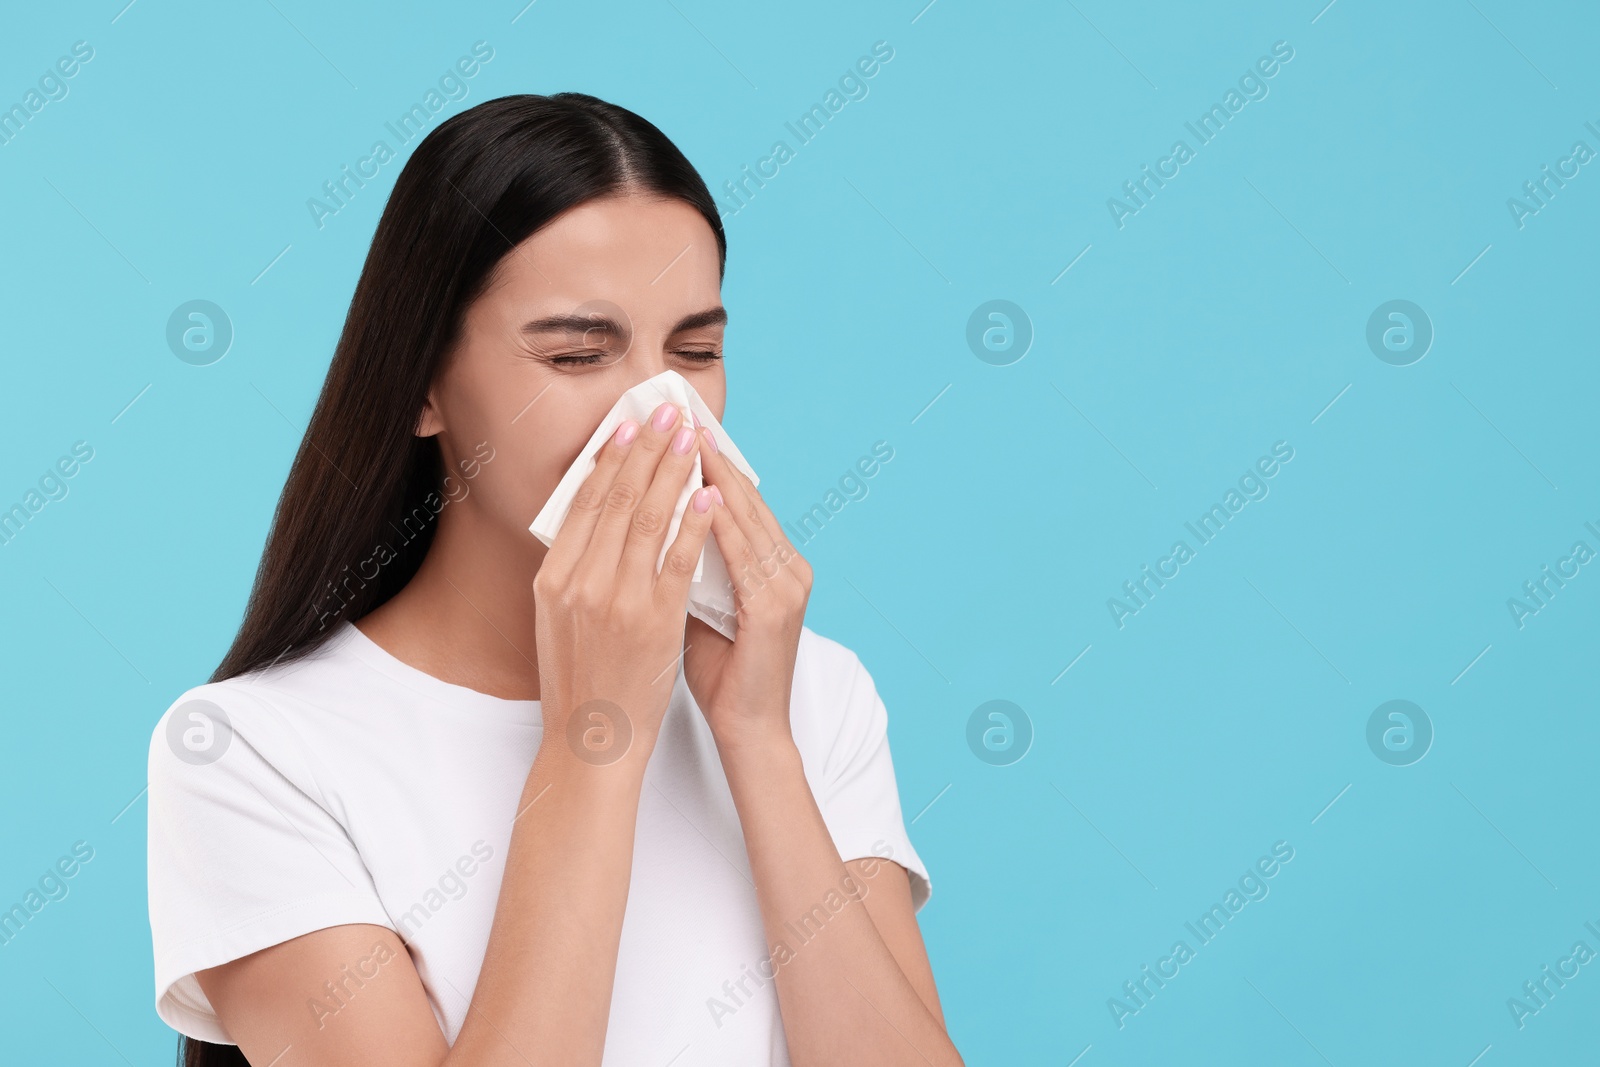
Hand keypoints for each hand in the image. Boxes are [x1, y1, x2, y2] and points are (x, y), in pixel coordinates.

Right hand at [532, 401, 717, 771]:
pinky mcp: (656, 620)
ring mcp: (619, 600)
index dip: (610, 459)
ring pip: (649, 520)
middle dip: (648, 450)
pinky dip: (696, 523)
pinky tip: (710, 496)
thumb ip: (571, 572)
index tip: (629, 427)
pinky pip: (679, 560)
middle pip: (618, 500)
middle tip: (668, 413)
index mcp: (553, 579)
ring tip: (692, 438)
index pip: (585, 503)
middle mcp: (582, 582)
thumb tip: (589, 520)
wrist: (592, 741)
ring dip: (674, 471)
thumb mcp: (555, 619)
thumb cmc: (578, 681)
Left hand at [682, 424, 812, 748]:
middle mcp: (788, 567)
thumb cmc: (721, 674)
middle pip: (744, 498)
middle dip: (707, 456)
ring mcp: (787, 584)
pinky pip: (744, 553)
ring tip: (681, 439)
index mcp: (773, 566)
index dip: (705, 464)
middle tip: (675, 416)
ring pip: (745, 516)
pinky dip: (718, 521)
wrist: (750, 732)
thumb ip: (687, 566)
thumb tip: (645, 525)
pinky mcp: (777, 606)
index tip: (672, 431)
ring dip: (712, 476)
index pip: (737, 502)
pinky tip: (695, 495)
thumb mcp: (700, 607)